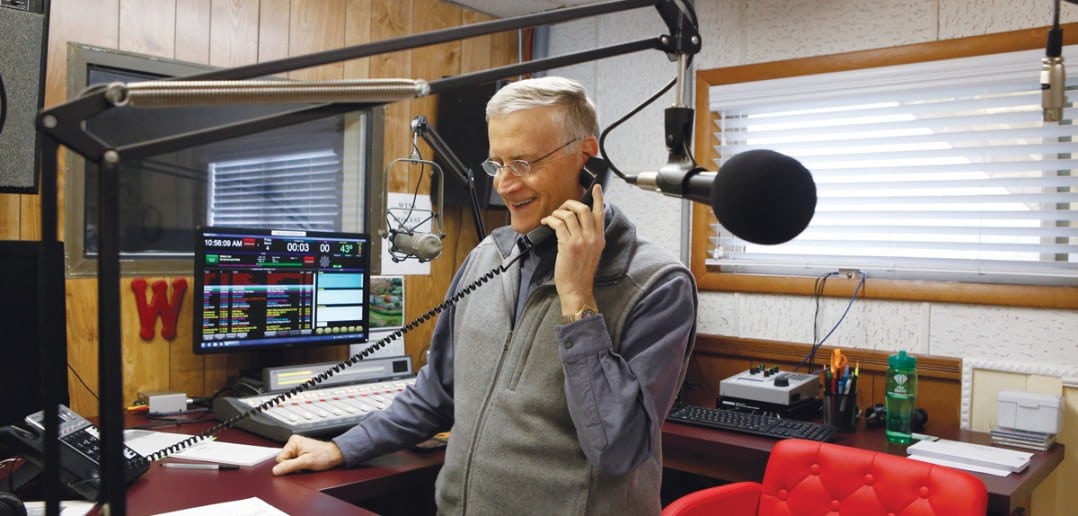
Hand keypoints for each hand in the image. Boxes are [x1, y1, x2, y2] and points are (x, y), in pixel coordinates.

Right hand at [271, 434, 343, 475]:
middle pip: (283, 460)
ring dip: (296, 465)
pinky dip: (299, 464)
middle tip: (303, 465)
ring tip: (306, 463)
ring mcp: (296, 446)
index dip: (288, 466)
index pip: (279, 459)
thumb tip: (276, 470)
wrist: (335, 455)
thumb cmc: (324, 456)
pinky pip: (293, 461)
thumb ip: (289, 466)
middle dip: (292, 466)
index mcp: (293, 442)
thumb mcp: (306, 462)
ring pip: (288, 461)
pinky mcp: (300, 450)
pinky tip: (306, 463)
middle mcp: (293, 442)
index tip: (298, 466)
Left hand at [540, 184, 604, 314]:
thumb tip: (580, 222)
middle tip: (563, 208)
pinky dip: (550, 220)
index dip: (598, 198)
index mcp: (599, 238)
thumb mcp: (592, 252)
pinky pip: (558, 224)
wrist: (576, 289)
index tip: (597, 188)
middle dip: (570, 204)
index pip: (600, 213)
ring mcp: (581, 241)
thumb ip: (590, 237)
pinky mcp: (568, 245)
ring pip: (569, 215)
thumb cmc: (581, 273)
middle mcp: (592, 237)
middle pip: (583, 209)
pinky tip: (547, 222)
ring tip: (552, 218)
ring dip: (557, 213)